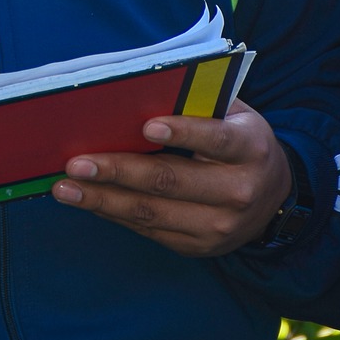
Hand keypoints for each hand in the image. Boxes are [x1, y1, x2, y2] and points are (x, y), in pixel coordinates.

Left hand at [49, 99, 293, 256]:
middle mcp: (238, 192)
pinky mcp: (197, 246)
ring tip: (66, 187)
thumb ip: (199, 105)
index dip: (183, 132)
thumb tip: (140, 92)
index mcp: (251, 148)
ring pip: (151, 212)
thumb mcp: (235, 117)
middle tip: (77, 163)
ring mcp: (217, 226)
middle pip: (171, 181)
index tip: (146, 127)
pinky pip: (147, 229)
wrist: (273, 198)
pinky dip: (113, 213)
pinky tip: (86, 200)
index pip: (217, 138)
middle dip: (119, 172)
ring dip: (102, 200)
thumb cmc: (240, 143)